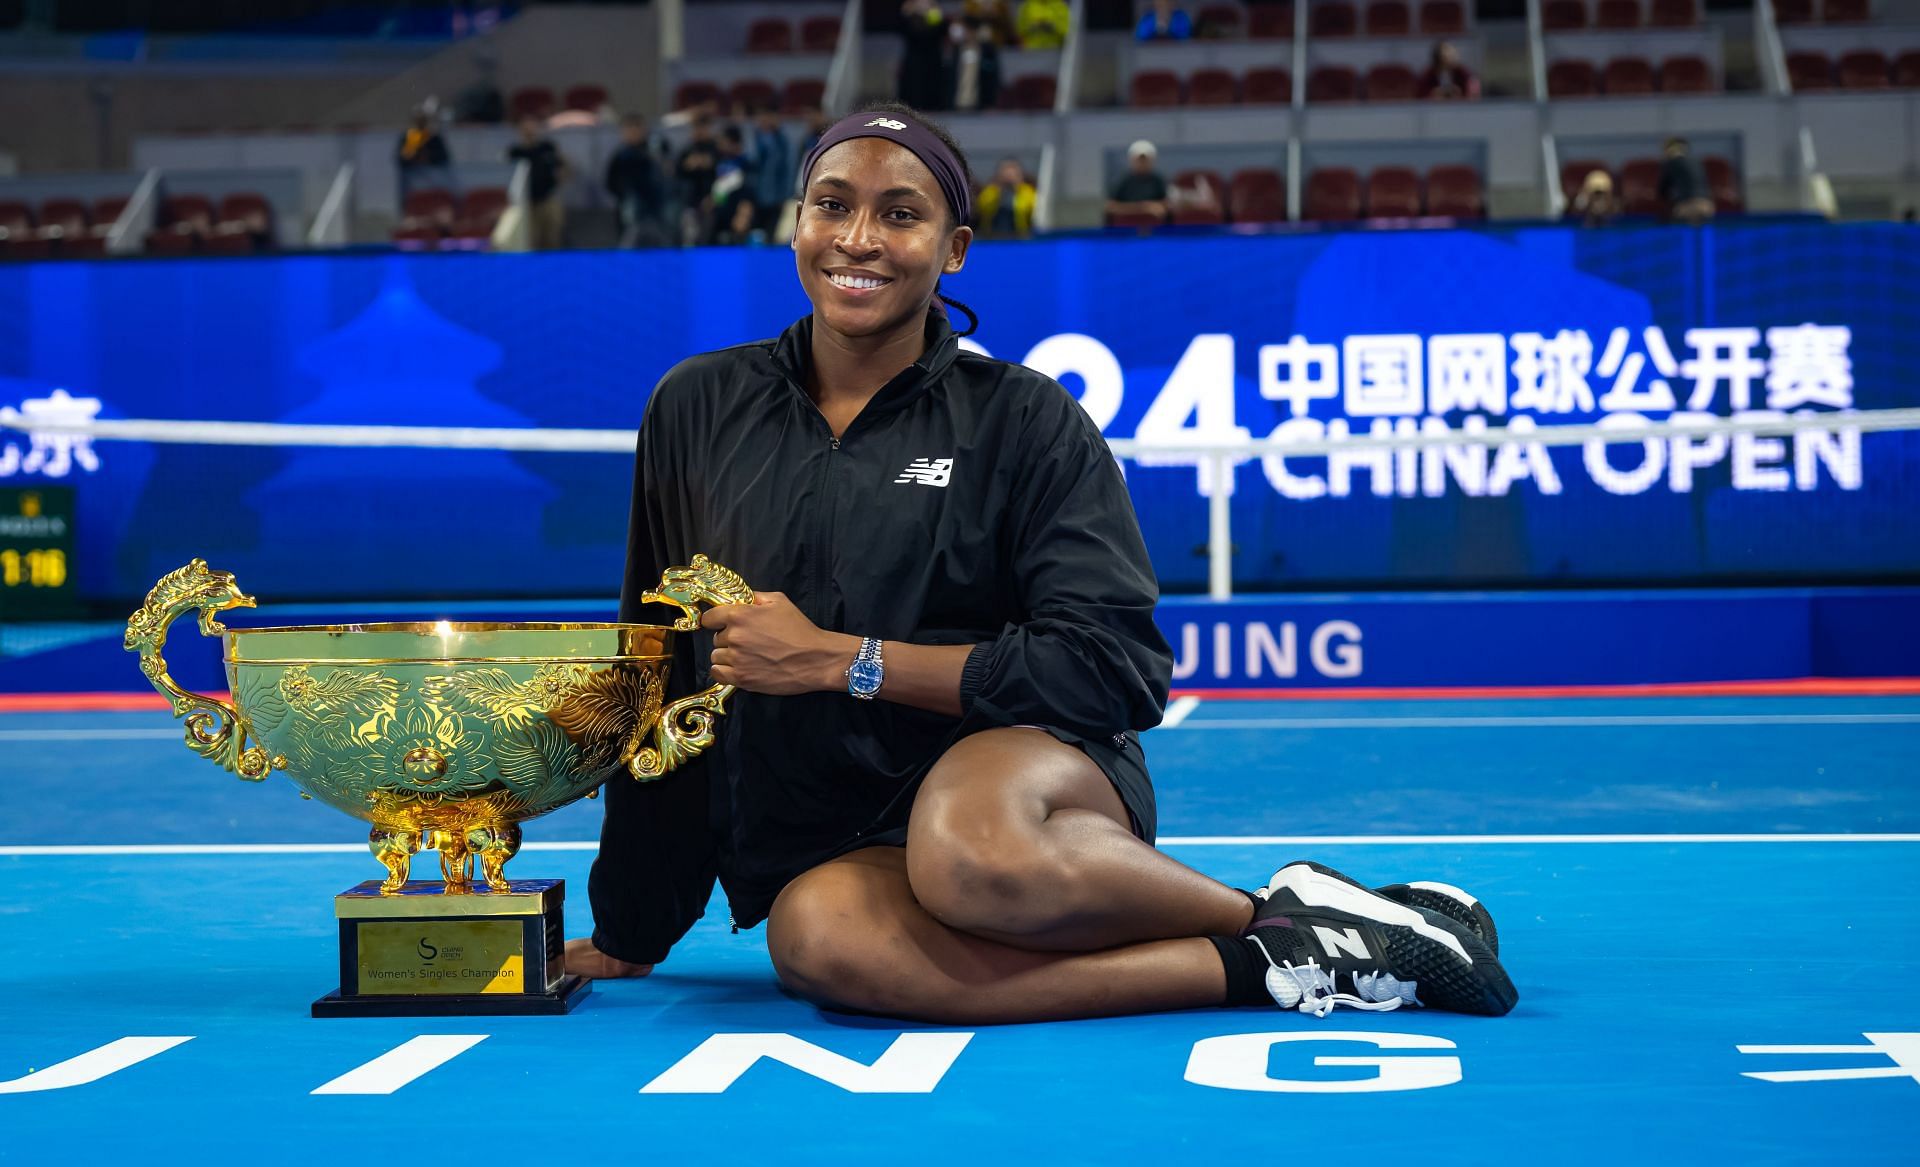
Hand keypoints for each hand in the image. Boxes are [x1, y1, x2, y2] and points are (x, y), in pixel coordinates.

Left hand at [701, 592, 856, 695]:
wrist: (816, 659)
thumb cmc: (800, 629)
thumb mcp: (779, 602)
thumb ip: (755, 597)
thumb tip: (740, 598)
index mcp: (740, 615)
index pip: (709, 617)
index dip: (715, 620)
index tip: (721, 624)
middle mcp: (735, 637)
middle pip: (716, 638)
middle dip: (728, 639)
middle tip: (747, 641)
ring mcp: (737, 659)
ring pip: (716, 657)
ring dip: (726, 656)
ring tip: (744, 656)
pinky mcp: (742, 679)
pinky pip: (717, 674)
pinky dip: (723, 671)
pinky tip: (736, 668)